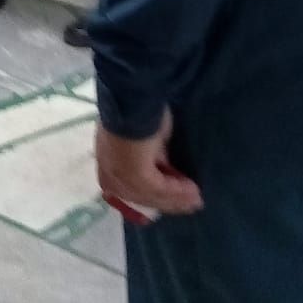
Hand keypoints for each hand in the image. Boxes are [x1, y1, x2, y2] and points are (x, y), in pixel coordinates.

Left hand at [96, 110, 203, 224]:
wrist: (132, 98)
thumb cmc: (137, 110)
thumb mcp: (143, 138)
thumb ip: (149, 155)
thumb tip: (164, 168)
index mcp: (106, 160)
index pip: (126, 190)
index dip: (148, 199)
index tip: (167, 202)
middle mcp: (108, 172)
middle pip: (140, 197)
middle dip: (166, 202)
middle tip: (190, 203)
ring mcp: (120, 175)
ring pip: (152, 195)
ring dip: (177, 199)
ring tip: (196, 200)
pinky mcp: (136, 175)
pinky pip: (160, 189)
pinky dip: (179, 191)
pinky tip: (194, 191)